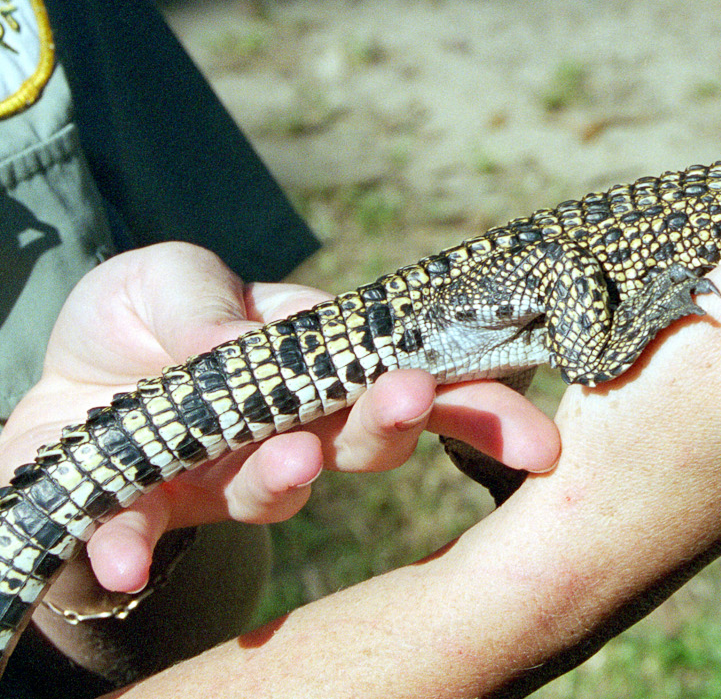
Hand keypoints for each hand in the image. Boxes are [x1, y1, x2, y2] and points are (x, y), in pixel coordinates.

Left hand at [0, 243, 559, 593]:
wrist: (63, 386)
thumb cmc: (143, 318)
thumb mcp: (165, 278)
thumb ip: (203, 299)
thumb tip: (239, 340)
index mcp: (321, 365)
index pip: (418, 380)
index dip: (483, 408)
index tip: (536, 437)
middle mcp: (295, 429)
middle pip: (367, 438)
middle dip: (398, 422)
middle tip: (413, 399)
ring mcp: (227, 476)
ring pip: (282, 489)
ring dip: (290, 476)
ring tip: (291, 458)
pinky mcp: (149, 514)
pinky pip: (148, 539)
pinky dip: (136, 549)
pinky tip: (126, 563)